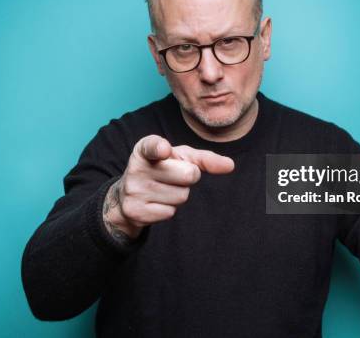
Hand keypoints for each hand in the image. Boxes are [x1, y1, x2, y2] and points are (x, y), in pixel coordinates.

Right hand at [103, 135, 233, 240]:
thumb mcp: (180, 158)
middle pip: (188, 175)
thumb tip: (230, 165)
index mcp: (145, 149)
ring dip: (179, 194)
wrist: (128, 194)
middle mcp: (136, 167)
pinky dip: (168, 209)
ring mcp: (134, 190)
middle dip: (189, 177)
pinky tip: (156, 202)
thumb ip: (205, 159)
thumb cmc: (163, 169)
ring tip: (163, 188)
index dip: (160, 148)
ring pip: (181, 196)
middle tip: (173, 175)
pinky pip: (170, 212)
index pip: (152, 146)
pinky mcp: (136, 211)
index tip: (164, 150)